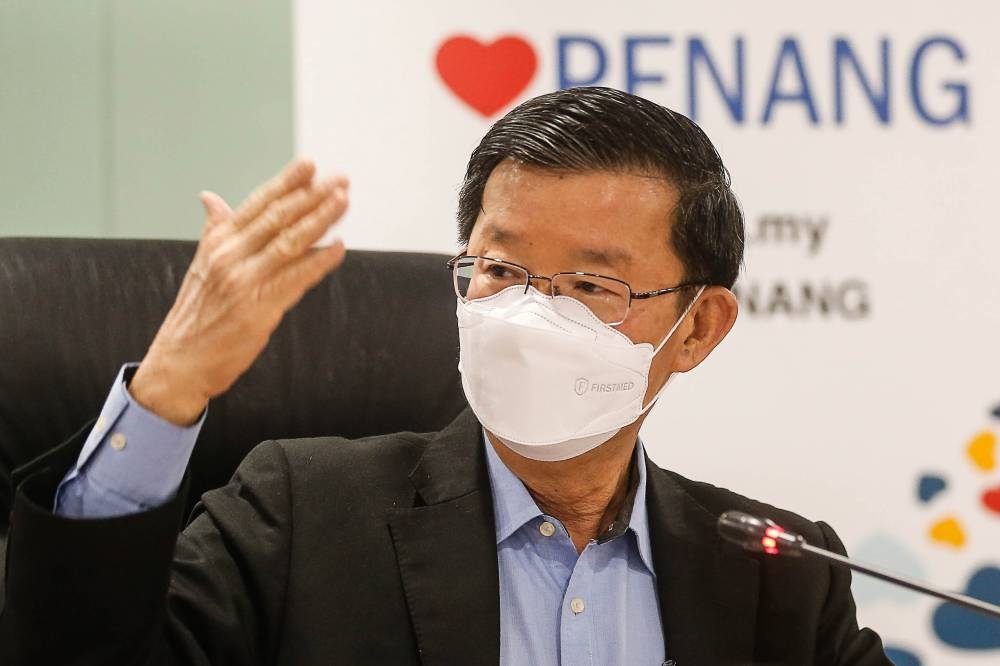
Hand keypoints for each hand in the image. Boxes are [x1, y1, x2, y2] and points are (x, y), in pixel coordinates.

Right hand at [130, 159, 348, 424]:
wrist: (179, 362)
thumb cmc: (196, 314)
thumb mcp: (201, 265)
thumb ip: (215, 230)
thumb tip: (210, 198)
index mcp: (218, 242)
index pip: (257, 204)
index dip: (286, 183)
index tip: (310, 165)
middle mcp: (229, 256)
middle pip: (277, 218)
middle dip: (312, 196)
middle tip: (340, 179)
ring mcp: (243, 282)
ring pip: (289, 243)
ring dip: (319, 220)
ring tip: (343, 201)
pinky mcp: (258, 309)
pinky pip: (295, 279)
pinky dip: (318, 262)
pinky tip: (338, 247)